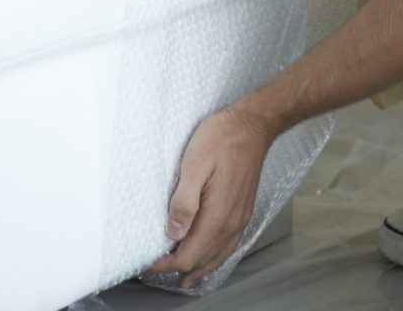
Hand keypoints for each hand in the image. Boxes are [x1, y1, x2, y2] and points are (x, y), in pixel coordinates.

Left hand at [146, 105, 274, 289]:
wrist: (253, 125)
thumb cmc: (223, 138)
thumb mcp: (195, 164)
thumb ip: (184, 201)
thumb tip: (173, 233)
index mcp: (218, 215)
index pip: (188, 255)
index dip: (167, 264)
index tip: (150, 263)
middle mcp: (231, 222)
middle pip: (203, 260)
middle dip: (180, 268)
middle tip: (158, 268)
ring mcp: (240, 217)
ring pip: (218, 256)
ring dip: (199, 267)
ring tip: (183, 278)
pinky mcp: (244, 209)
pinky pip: (230, 245)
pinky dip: (217, 257)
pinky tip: (211, 256)